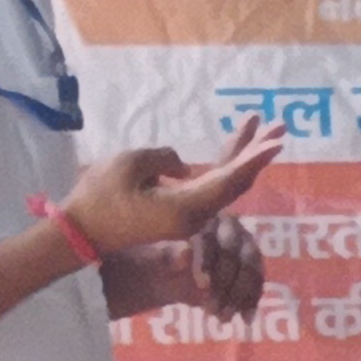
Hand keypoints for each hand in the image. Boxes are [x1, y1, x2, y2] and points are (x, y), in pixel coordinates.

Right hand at [62, 119, 283, 254]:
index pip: (229, 179)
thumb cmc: (99, 197)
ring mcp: (190, 217)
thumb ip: (164, 158)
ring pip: (226, 185)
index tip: (277, 141)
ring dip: (244, 158)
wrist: (81, 232)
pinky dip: (225, 167)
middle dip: (258, 153)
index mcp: (187, 208)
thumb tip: (184, 168)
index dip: (254, 158)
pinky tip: (236, 150)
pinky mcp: (181, 213)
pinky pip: (210, 188)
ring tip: (261, 130)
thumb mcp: (128, 165)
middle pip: (236, 182)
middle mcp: (196, 216)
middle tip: (279, 127)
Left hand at [101, 214, 263, 321]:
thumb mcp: (156, 259)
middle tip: (212, 309)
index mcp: (206, 215)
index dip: (208, 261)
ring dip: (239, 298)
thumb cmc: (155, 260)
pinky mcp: (251, 267)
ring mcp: (245, 247)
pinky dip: (251, 303)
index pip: (213, 237)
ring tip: (222, 318)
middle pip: (240, 256)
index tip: (201, 286)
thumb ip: (169, 255)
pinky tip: (245, 319)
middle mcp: (231, 228)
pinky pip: (257, 285)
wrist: (165, 274)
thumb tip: (185, 251)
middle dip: (227, 285)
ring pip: (251, 271)